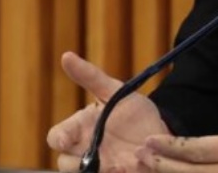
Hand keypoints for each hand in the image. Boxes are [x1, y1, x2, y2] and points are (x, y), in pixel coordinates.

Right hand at [46, 51, 170, 172]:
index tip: (66, 139)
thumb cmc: (131, 110)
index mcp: (79, 129)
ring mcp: (100, 167)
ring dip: (96, 171)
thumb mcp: (114, 91)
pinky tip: (130, 166)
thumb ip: (90, 76)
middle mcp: (85, 151)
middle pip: (64, 164)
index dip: (59, 138)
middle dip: (73, 163)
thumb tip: (66, 56)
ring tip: (116, 164)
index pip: (56, 137)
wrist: (161, 128)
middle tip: (92, 158)